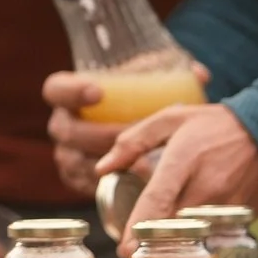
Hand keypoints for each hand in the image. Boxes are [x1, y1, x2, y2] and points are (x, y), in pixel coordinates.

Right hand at [42, 63, 210, 197]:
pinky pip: (80, 185)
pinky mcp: (76, 177)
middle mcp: (63, 122)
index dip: (73, 91)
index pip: (57, 89)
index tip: (100, 93)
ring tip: (141, 168)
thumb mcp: (154, 76)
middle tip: (133, 138)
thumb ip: (174, 71)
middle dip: (101, 136)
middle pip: (69, 132)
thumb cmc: (140, 94)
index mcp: (68, 92)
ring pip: (73, 161)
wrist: (134, 120)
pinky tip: (131, 186)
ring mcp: (67, 151)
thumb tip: (200, 74)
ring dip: (105, 166)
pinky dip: (102, 187)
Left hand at [103, 104, 257, 254]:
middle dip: (153, 242)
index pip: (158, 200)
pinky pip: (215, 235)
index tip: (125, 250)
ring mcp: (228, 204)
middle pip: (174, 225)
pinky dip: (200, 239)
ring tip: (160, 246)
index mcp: (185, 159)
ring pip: (195, 235)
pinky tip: (190, 237)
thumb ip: (133, 141)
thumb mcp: (172, 119)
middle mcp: (207, 185)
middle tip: (135, 251)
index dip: (139, 227)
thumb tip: (103, 167)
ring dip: (176, 243)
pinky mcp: (243, 216)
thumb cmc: (216, 125)